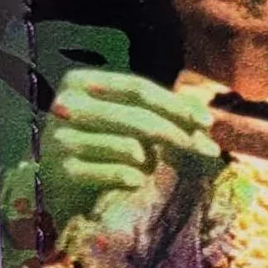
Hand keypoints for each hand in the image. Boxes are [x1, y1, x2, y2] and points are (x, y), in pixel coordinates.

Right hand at [39, 69, 217, 230]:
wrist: (58, 186)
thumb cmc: (100, 148)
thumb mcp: (126, 122)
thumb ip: (160, 114)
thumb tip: (206, 118)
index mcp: (81, 82)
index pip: (137, 87)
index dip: (175, 104)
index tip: (207, 123)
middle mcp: (66, 104)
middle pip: (138, 117)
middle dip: (179, 135)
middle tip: (208, 152)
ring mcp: (60, 138)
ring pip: (130, 147)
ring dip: (150, 161)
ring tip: (147, 166)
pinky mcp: (63, 172)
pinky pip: (116, 173)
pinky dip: (134, 178)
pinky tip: (137, 181)